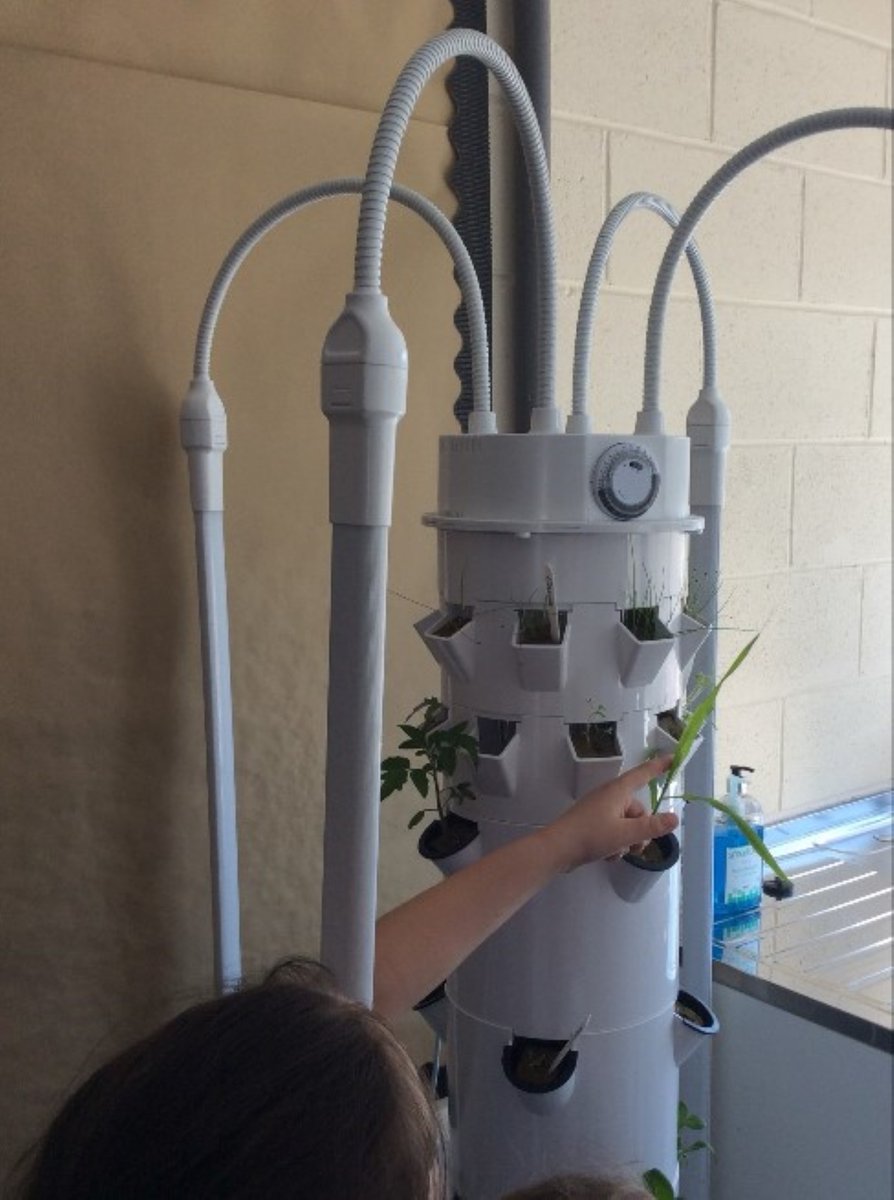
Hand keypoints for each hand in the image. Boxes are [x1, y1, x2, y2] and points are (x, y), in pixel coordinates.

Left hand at [538, 755, 677, 871]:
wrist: (557, 849)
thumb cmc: (591, 835)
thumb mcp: (626, 833)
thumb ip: (652, 827)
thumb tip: (674, 817)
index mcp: (618, 791)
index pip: (643, 774)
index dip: (658, 767)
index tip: (672, 758)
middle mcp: (610, 796)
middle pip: (638, 811)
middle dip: (640, 832)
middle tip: (634, 847)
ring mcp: (600, 809)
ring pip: (627, 825)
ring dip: (626, 841)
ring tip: (616, 852)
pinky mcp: (593, 823)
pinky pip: (614, 831)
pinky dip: (614, 844)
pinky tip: (607, 855)